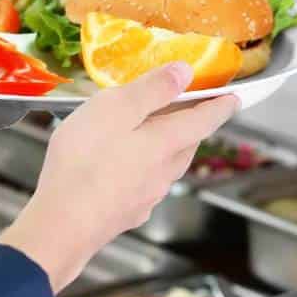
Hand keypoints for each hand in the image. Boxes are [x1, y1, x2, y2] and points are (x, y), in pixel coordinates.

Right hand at [0, 65, 236, 291]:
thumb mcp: (115, 109)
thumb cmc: (84, 161)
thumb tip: (185, 71)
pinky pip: (145, 185)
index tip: (233, 98)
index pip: (204, 120)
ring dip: (168, 148)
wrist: (63, 224)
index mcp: (166, 142)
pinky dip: (144, 170)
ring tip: (155, 135)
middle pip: (188, 144)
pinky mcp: (127, 212)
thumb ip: (152, 89)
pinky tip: (125, 169)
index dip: (220, 106)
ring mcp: (147, 196)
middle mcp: (164, 171)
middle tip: (189, 109)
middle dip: (192, 125)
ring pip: (168, 167)